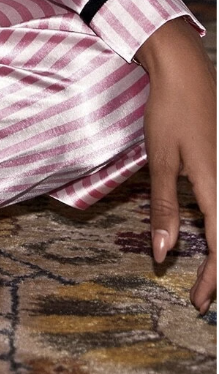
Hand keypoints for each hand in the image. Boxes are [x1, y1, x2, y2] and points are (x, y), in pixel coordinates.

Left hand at [134, 16, 215, 312]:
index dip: (212, 280)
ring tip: (207, 276)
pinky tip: (211, 237)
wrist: (185, 70)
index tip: (199, 303)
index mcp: (217, 188)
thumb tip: (163, 255)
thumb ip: (163, 208)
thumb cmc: (169, 112)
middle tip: (203, 299)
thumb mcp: (160, 161)